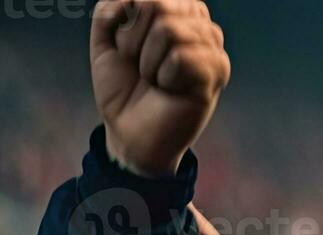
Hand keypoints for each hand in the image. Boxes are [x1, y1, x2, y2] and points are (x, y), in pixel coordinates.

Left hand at [91, 0, 230, 175]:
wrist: (128, 133)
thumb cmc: (122, 88)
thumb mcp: (104, 44)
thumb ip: (108, 12)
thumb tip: (128, 0)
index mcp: (175, 7)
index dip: (124, 26)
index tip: (128, 51)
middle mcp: (197, 20)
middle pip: (156, 5)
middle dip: (132, 42)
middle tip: (141, 68)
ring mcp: (211, 43)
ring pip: (168, 30)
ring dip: (148, 63)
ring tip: (156, 80)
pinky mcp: (218, 69)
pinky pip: (181, 57)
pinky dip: (164, 78)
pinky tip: (171, 89)